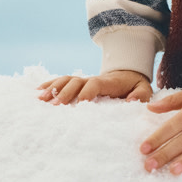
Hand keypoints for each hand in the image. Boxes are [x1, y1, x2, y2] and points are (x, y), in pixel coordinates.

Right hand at [37, 70, 152, 104]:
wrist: (128, 75)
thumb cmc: (135, 86)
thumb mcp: (144, 89)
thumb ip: (141, 95)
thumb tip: (131, 101)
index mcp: (107, 82)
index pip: (94, 84)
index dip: (86, 92)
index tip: (80, 104)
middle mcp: (92, 79)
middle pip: (75, 82)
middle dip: (64, 92)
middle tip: (55, 105)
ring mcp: (83, 81)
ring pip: (65, 80)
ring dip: (53, 88)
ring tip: (41, 100)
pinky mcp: (77, 85)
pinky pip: (61, 82)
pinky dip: (49, 85)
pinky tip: (37, 92)